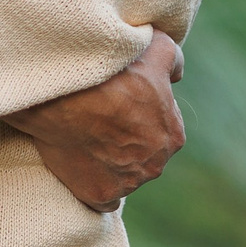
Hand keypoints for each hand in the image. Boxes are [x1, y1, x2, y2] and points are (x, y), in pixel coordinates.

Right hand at [8, 30, 186, 211]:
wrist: (68, 94)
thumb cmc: (112, 71)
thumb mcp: (155, 48)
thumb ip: (174, 60)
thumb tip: (177, 76)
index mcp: (174, 135)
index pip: (161, 129)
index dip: (139, 115)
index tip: (119, 104)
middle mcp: (156, 164)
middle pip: (143, 155)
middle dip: (127, 141)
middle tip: (100, 120)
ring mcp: (129, 184)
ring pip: (124, 177)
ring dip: (109, 164)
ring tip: (86, 138)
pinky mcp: (101, 196)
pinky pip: (102, 198)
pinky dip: (94, 186)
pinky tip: (82, 166)